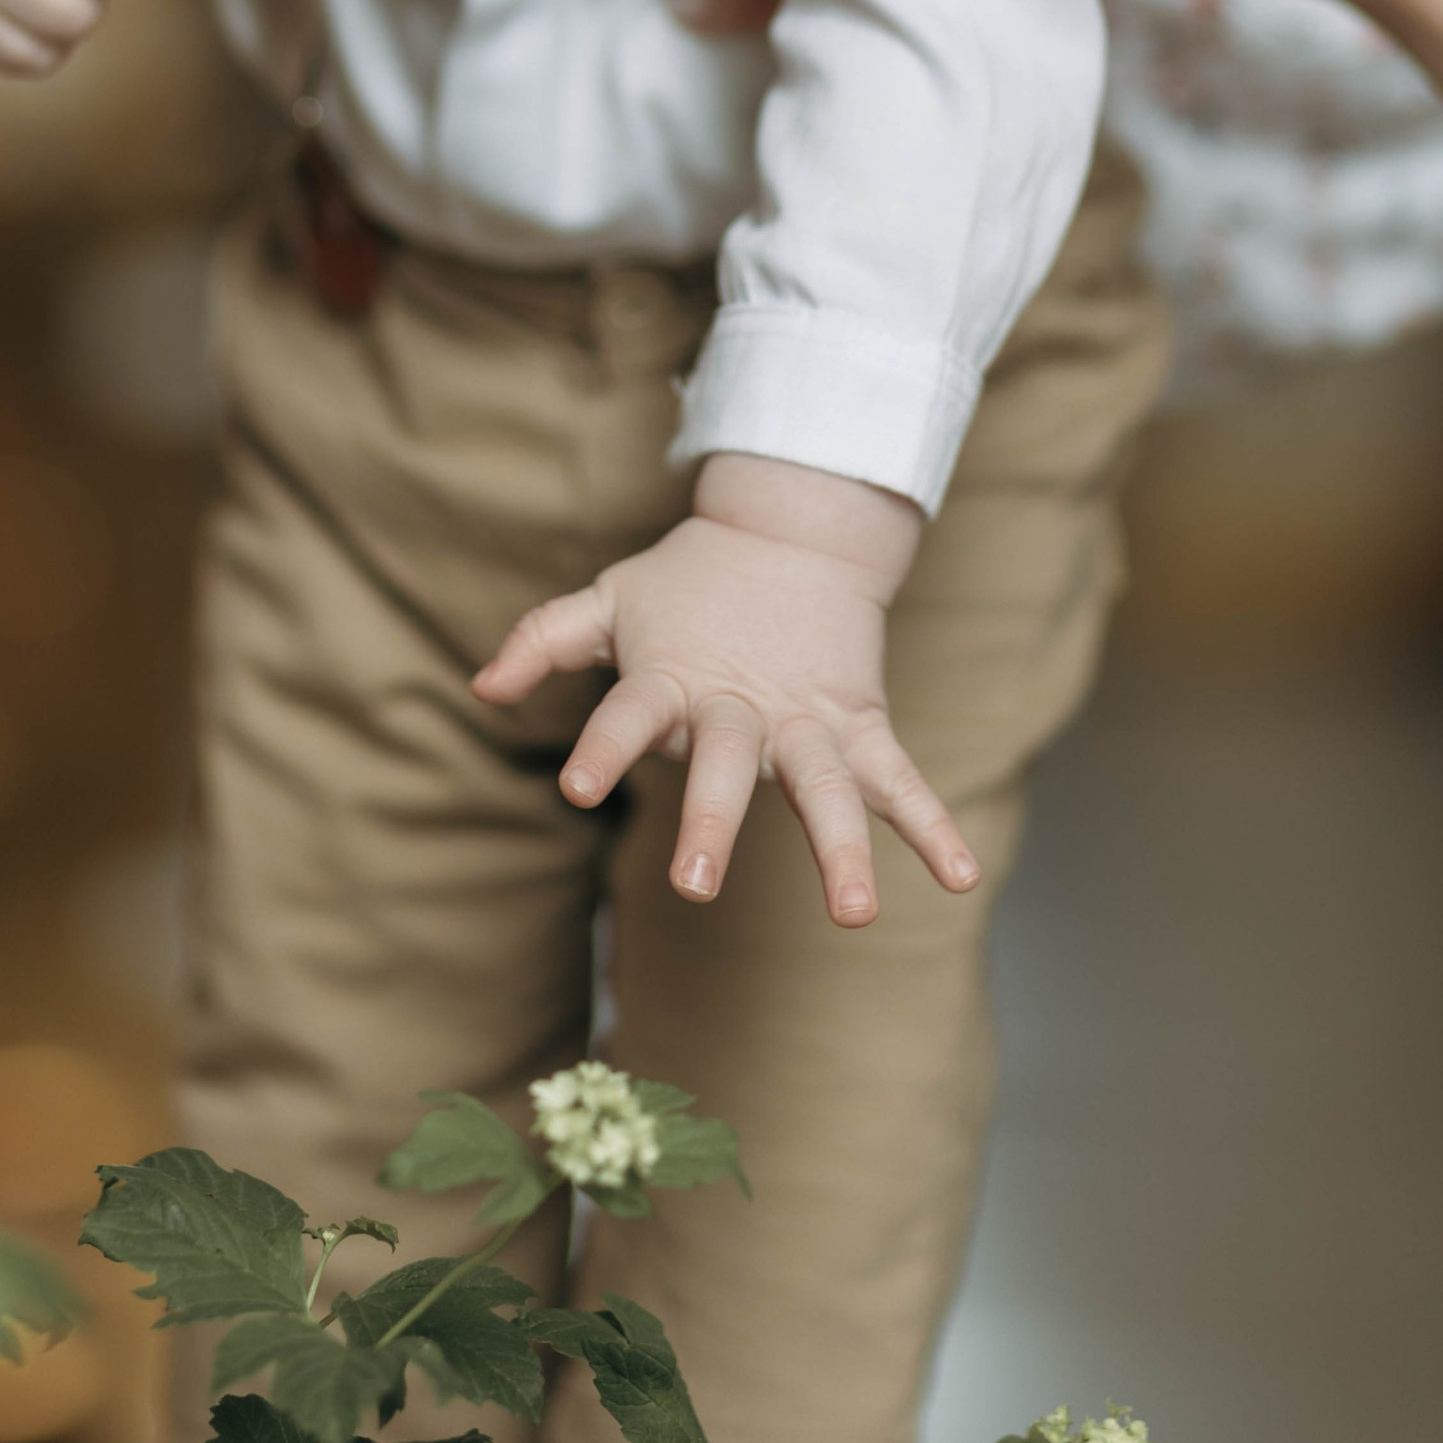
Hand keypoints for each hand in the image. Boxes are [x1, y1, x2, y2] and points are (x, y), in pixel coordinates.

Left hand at [473, 453, 973, 927]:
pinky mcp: (858, 724)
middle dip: (712, 823)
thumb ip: (546, 640)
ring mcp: (806, 718)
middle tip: (696, 889)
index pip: (628, 714)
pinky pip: (898, 779)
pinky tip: (961, 874)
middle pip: (726, 765)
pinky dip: (932, 824)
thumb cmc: (689, 580)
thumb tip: (481, 688)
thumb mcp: (611, 599)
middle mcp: (741, 705)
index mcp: (673, 678)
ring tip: (855, 916)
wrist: (795, 527)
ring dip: (839, 848)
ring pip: (824, 786)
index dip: (603, 748)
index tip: (573, 787)